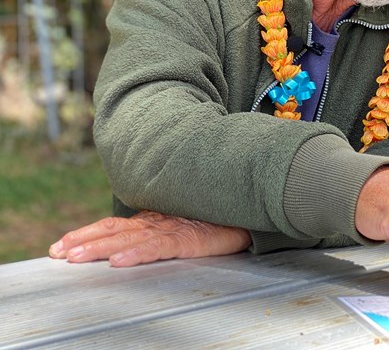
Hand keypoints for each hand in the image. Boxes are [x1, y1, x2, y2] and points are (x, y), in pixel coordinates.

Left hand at [49, 211, 251, 266]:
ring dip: (99, 247)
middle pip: (113, 230)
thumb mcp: (176, 230)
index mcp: (152, 220)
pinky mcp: (187, 239)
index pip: (112, 225)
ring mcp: (171, 229)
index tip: (59, 246)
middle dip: (83, 240)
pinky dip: (136, 253)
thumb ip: (153, 235)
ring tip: (75, 256)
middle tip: (57, 252)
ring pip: (128, 238)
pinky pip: (157, 247)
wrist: (242, 216)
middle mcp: (156, 221)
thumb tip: (123, 247)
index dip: (85, 234)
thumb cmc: (210, 223)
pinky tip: (119, 261)